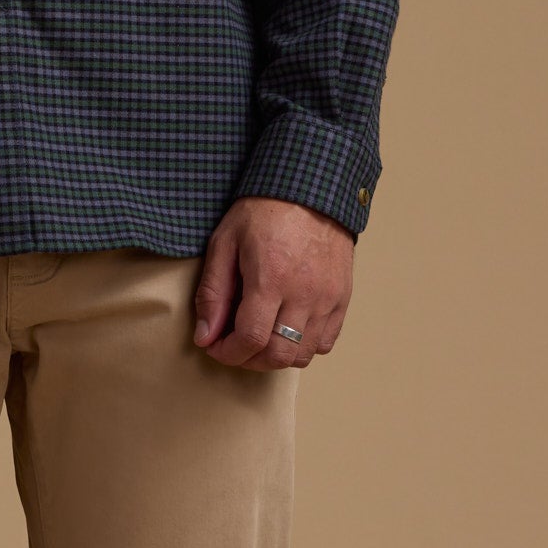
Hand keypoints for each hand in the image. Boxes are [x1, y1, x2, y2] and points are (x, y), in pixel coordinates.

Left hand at [192, 197, 354, 369]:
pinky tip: (287, 329)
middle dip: (249, 360)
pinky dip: (304, 346)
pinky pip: (326, 341)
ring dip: (276, 356)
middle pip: (278, 355)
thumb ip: (213, 292)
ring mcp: (328, 297)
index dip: (227, 353)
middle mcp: (304, 293)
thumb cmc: (264, 210)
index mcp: (271, 279)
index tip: (215, 346)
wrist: (310, 186)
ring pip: (304, 354)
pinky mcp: (342, 296)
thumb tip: (206, 336)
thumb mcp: (225, 242)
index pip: (251, 339)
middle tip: (234, 345)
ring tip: (260, 338)